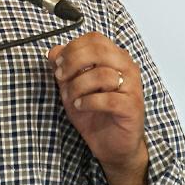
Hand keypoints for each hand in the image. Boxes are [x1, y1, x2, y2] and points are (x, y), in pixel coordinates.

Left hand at [48, 32, 147, 184]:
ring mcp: (132, 87)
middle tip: (61, 76)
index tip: (57, 63)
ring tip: (71, 98)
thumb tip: (53, 51)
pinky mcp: (132, 107)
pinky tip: (80, 106)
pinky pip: (108, 99)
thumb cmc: (96, 114)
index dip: (72, 48)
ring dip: (78, 86)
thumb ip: (64, 68)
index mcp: (115, 58)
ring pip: (102, 74)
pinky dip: (88, 102)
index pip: (95, 39)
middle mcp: (127, 68)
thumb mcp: (73, 87)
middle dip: (73, 62)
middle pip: (99, 50)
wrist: (112, 145)